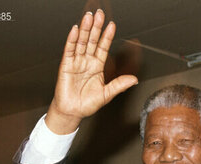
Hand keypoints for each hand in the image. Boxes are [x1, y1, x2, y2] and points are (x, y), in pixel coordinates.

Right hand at [46, 9, 137, 133]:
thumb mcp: (107, 94)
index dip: (107, 36)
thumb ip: (119, 85)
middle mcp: (87, 62)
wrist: (73, 112)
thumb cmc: (87, 104)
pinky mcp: (66, 66)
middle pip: (92, 41)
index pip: (103, 47)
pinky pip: (69, 50)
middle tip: (100, 14)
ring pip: (81, 42)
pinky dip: (72, 40)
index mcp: (97, 67)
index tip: (112, 25)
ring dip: (85, 30)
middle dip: (96, 27)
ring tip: (89, 17)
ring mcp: (76, 62)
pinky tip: (76, 30)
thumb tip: (134, 80)